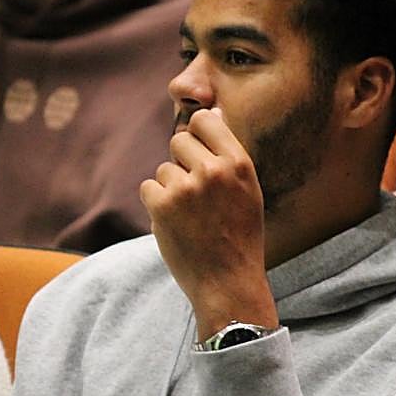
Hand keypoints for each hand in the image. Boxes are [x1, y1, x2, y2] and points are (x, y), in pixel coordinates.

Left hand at [139, 108, 277, 339]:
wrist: (227, 281)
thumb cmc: (238, 235)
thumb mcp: (247, 190)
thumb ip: (227, 155)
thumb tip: (210, 113)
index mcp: (239, 163)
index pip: (204, 119)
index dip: (196, 133)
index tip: (198, 151)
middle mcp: (213, 170)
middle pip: (178, 140)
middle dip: (181, 161)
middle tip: (196, 193)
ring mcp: (185, 187)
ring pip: (163, 169)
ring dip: (170, 188)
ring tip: (191, 215)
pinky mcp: (161, 205)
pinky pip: (148, 188)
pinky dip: (156, 204)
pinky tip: (175, 223)